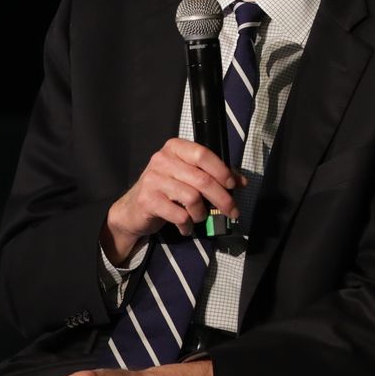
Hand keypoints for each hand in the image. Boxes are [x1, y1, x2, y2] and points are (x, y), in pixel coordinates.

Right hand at [103, 139, 244, 261]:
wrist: (133, 209)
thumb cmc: (166, 190)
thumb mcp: (189, 177)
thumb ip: (214, 175)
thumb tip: (241, 180)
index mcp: (175, 148)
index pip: (203, 154)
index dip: (222, 171)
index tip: (233, 185)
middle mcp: (162, 160)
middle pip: (202, 180)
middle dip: (222, 199)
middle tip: (232, 211)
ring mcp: (153, 180)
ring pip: (192, 198)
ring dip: (202, 213)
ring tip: (199, 217)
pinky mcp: (147, 200)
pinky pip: (179, 215)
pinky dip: (187, 225)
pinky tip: (186, 226)